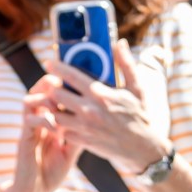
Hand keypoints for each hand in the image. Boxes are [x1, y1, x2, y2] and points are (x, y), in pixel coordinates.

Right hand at [9, 79, 79, 191]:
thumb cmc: (51, 173)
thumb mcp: (70, 152)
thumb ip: (78, 136)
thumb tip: (94, 122)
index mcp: (47, 122)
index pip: (52, 94)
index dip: (62, 86)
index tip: (78, 85)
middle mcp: (37, 121)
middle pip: (38, 90)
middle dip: (51, 85)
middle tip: (66, 89)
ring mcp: (29, 129)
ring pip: (30, 100)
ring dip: (46, 100)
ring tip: (60, 108)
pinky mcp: (24, 139)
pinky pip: (30, 120)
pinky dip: (44, 120)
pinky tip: (56, 130)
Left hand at [43, 43, 167, 173]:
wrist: (143, 149)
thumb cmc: (140, 116)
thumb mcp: (137, 88)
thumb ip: (126, 64)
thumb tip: (119, 43)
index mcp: (101, 94)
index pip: (72, 76)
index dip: (57, 67)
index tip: (48, 63)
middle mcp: (89, 110)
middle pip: (57, 94)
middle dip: (51, 87)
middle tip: (51, 83)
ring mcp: (85, 128)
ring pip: (55, 114)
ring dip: (52, 107)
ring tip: (54, 101)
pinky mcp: (83, 141)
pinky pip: (62, 131)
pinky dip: (58, 125)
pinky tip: (62, 119)